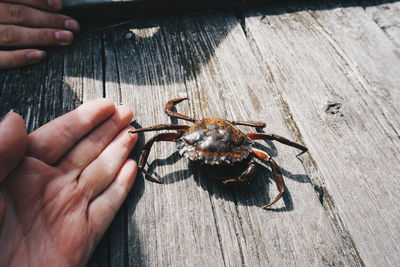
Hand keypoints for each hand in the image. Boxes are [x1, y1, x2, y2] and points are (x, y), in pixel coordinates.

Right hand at [0, 0, 79, 68]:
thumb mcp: (0, 9)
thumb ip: (14, 7)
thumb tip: (49, 6)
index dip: (37, 0)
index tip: (59, 6)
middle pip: (18, 14)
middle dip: (48, 20)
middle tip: (72, 26)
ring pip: (11, 34)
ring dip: (41, 36)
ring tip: (65, 38)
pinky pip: (0, 58)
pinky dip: (19, 56)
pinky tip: (40, 55)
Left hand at [0, 99, 137, 265]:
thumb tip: (16, 118)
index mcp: (23, 171)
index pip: (60, 135)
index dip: (85, 118)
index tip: (106, 104)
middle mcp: (50, 185)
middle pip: (87, 151)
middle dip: (108, 130)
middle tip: (127, 113)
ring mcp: (69, 209)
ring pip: (101, 174)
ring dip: (119, 152)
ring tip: (133, 134)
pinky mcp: (82, 235)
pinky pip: (108, 206)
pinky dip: (122, 188)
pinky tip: (132, 169)